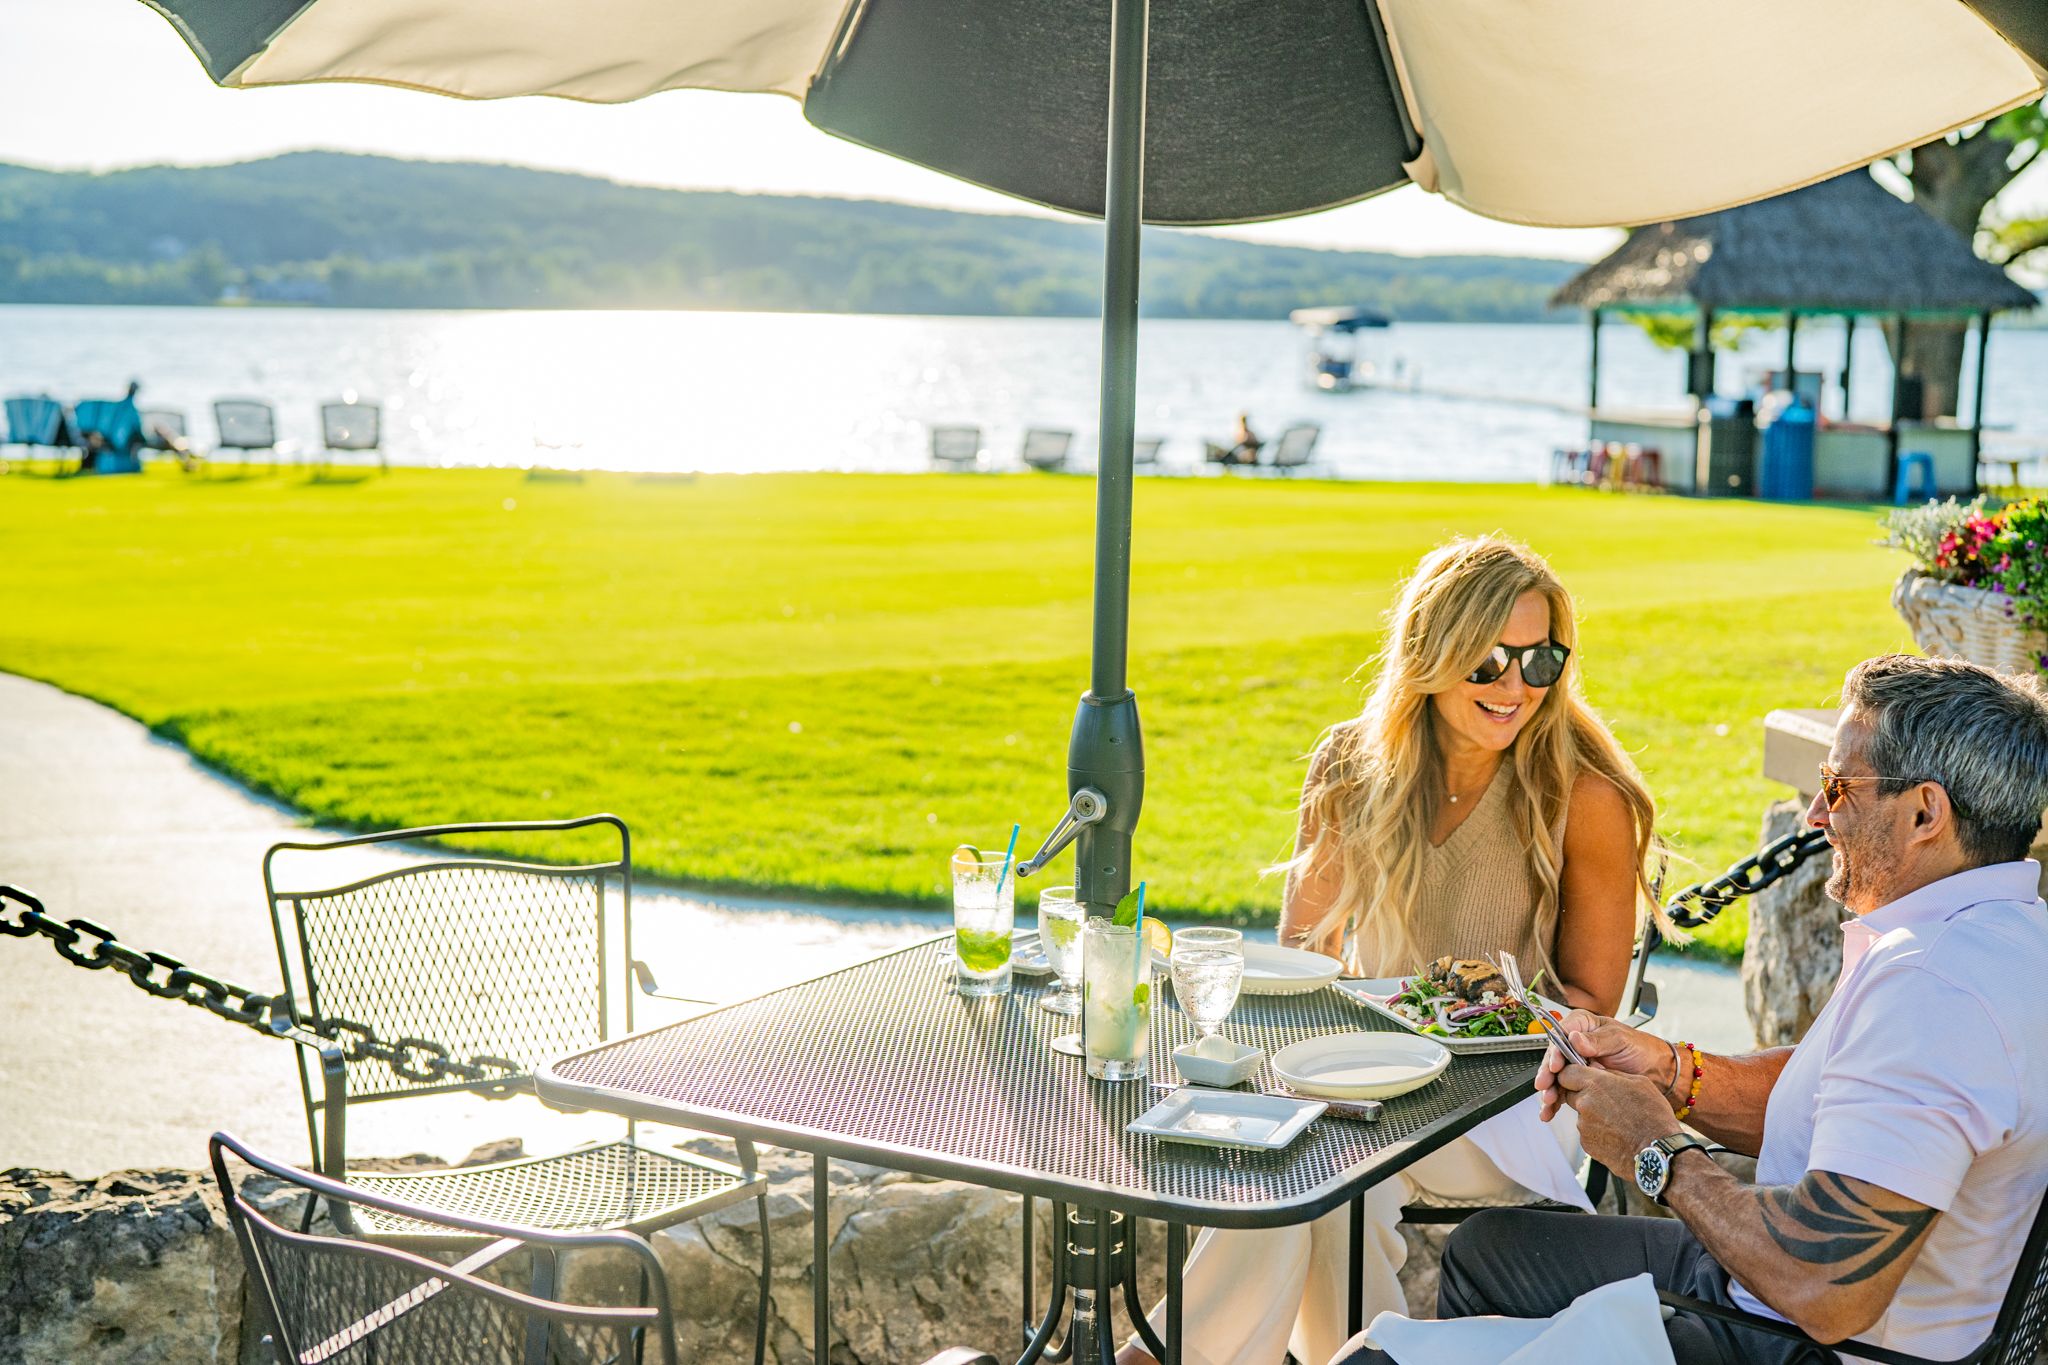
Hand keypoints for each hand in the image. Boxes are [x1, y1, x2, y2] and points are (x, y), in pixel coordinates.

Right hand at [1534, 1010, 1674, 1120]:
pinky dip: (1556, 1101)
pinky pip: (1564, 1089)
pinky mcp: (1580, 1080)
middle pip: (1554, 1057)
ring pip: (1556, 1076)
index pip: (1561, 1035)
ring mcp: (1577, 1063)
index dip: (1555, 1051)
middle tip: (1546, 1086)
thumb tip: (1575, 1039)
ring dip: (1550, 1090)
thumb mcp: (1620, 1040)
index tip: (1555, 1066)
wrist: (1656, 1071)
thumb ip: (1597, 1041)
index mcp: (1583, 1025)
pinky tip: (1550, 1110)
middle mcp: (1576, 1043)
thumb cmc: (1641, 1049)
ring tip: (1548, 1103)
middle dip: (1548, 1074)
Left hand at [1551, 1063, 1681, 1175]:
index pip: (1566, 1073)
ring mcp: (1583, 1125)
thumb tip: (1597, 1071)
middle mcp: (1584, 1103)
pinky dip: (1598, 1132)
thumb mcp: (1639, 1083)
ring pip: (1581, 1114)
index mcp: (1595, 1084)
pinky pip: (1587, 1132)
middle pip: (1571, 1094)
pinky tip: (1617, 1135)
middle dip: (1584, 1095)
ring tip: (1618, 1121)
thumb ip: (1612, 1074)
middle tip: (1606, 1101)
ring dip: (1593, 1115)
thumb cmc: (1653, 1116)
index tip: (1582, 1078)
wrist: (1657, 1152)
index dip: (1573, 1075)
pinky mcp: (1586, 1144)